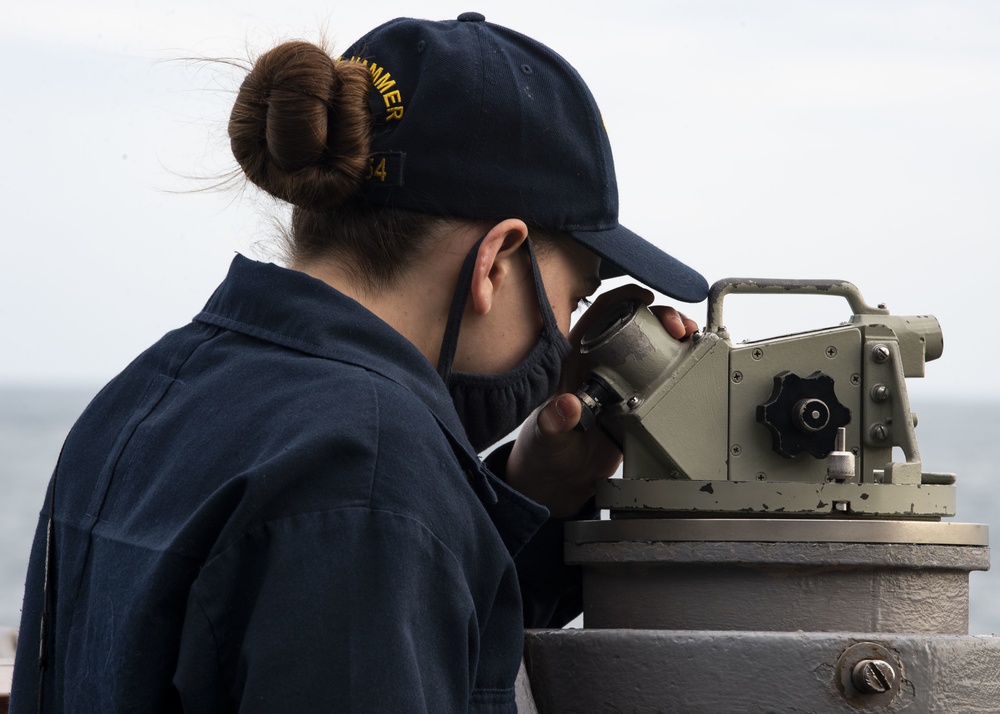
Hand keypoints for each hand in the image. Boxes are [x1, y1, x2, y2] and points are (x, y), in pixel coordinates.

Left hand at [505, 285, 697, 516]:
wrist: (562, 478)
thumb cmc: (545, 448)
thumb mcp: (547, 436)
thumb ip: (554, 422)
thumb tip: (567, 406)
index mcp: (575, 358)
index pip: (599, 315)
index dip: (623, 299)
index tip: (645, 297)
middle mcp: (601, 363)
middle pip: (634, 325)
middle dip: (660, 317)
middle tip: (677, 326)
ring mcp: (623, 381)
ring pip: (653, 347)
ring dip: (674, 338)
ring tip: (691, 338)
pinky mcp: (639, 400)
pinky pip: (662, 375)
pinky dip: (680, 364)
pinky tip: (692, 363)